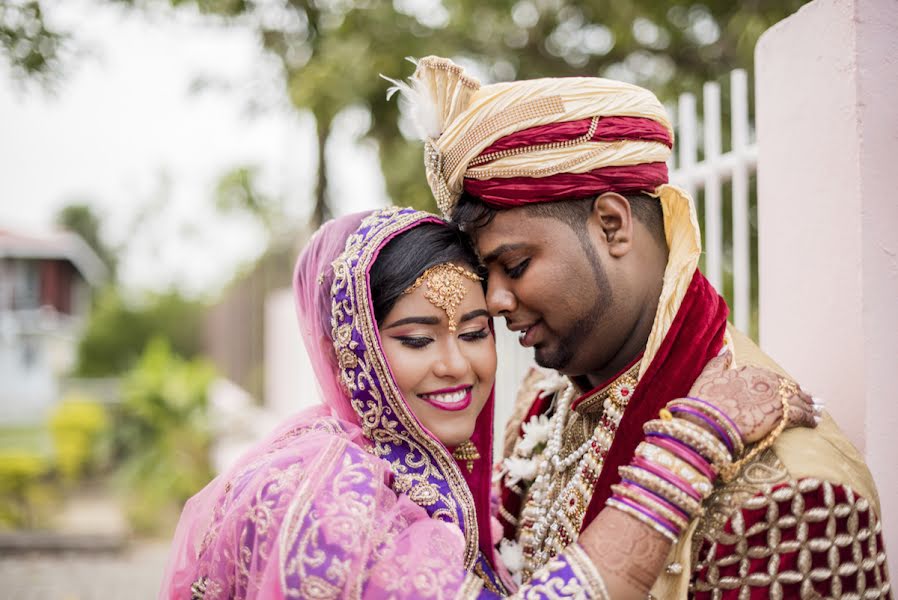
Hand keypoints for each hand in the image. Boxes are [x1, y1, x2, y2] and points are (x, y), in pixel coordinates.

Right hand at [687, 351, 818, 443]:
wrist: (708, 420)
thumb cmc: (704, 401)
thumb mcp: (707, 376)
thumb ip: (719, 362)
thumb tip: (726, 349)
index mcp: (750, 371)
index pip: (772, 378)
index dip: (782, 385)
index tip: (789, 390)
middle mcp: (765, 380)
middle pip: (788, 388)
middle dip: (800, 395)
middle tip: (811, 401)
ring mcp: (775, 396)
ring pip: (798, 400)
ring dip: (809, 406)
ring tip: (818, 411)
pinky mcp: (781, 414)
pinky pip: (801, 415)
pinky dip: (810, 418)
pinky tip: (815, 421)